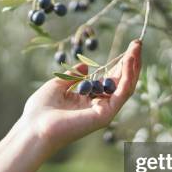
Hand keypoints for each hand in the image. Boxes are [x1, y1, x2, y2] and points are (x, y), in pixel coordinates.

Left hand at [20, 39, 141, 152]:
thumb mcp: (56, 85)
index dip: (118, 64)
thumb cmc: (40, 110)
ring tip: (137, 47)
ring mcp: (104, 111)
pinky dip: (127, 76)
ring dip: (133, 66)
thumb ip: (72, 76)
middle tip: (137, 43)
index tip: (127, 48)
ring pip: (125, 87)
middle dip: (130, 62)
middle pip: (121, 82)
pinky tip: (128, 60)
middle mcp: (98, 106)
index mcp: (87, 100)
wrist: (34, 128)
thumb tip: (85, 67)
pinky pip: (122, 93)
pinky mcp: (105, 115)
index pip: (109, 80)